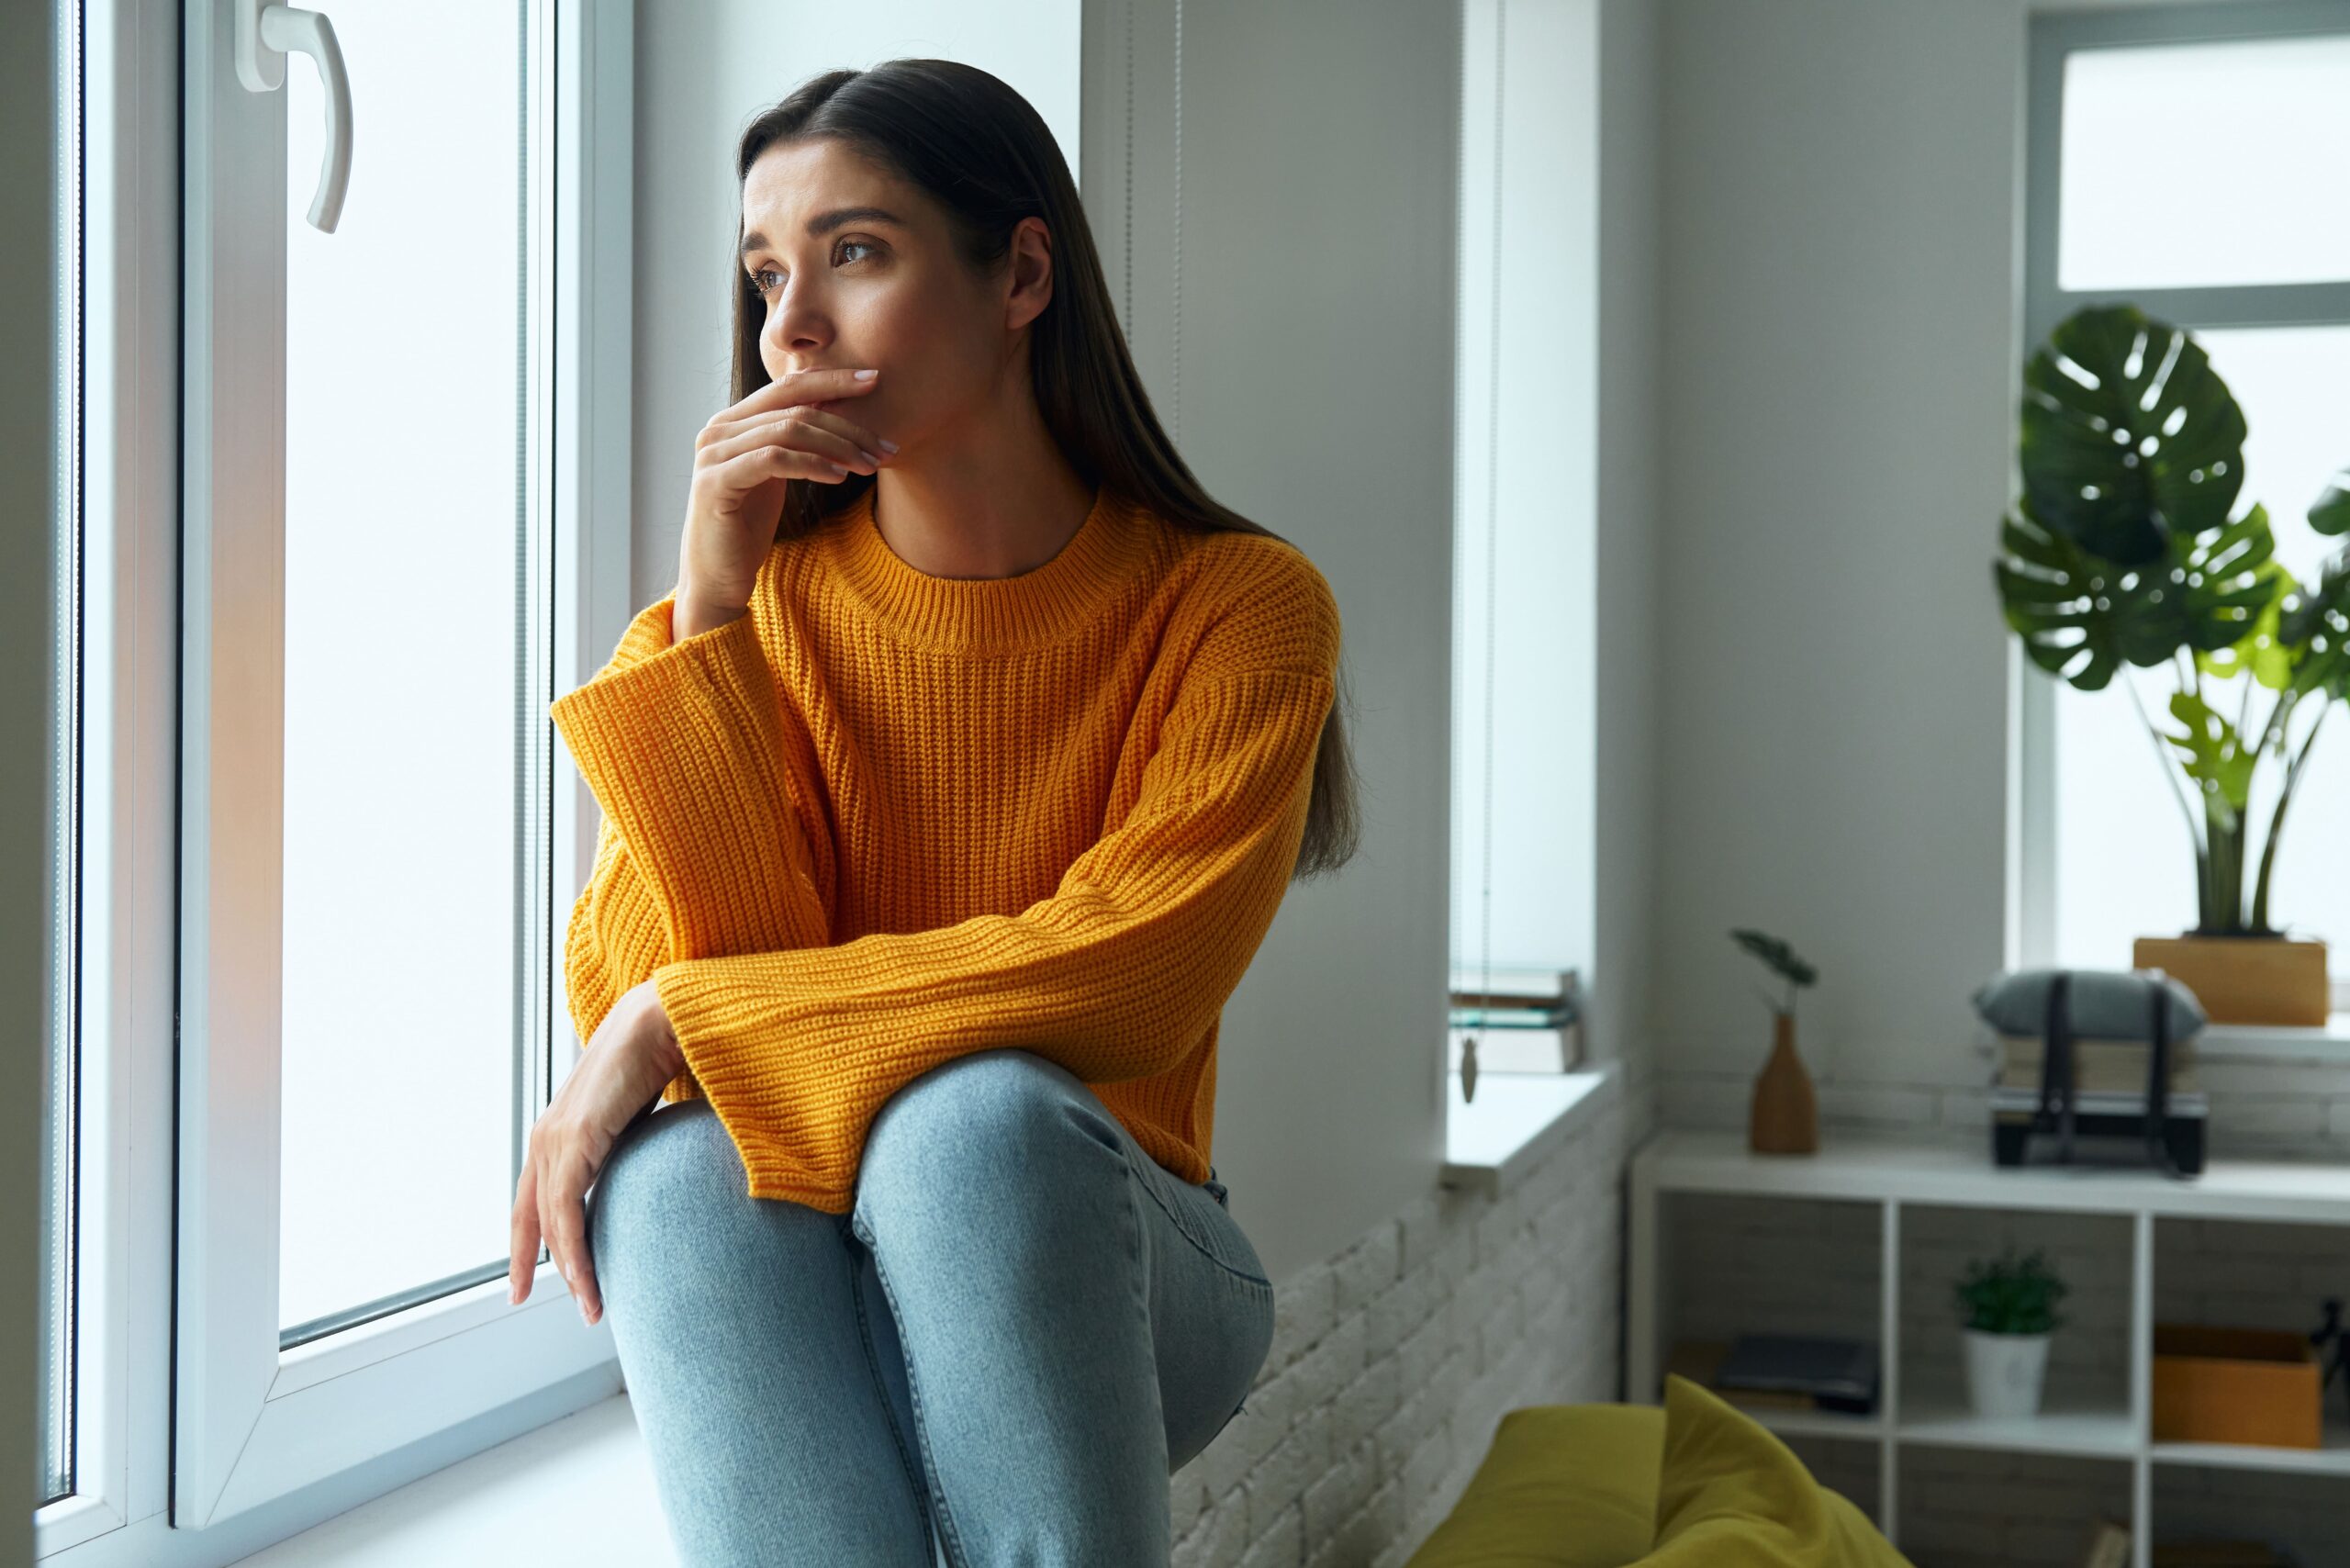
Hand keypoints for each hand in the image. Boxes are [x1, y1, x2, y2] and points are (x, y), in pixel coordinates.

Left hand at [508, 975, 684, 1325]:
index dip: (533, 1235)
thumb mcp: (648, 1112)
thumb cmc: (667, 1053)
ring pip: (550, 1221)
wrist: (670, 1014)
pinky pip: (566, 1211)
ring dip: (569, 1269)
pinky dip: (574, 1251)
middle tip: (528, 1299)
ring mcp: (558, 1136)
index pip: (537, 1192)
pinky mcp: (574, 1140)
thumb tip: (669, 1167)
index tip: (535, 1273)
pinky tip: (587, 1280)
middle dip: (531, 1262)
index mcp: (565, 1125)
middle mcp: (550, 1133)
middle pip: (529, 1213)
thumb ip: (643, 1142)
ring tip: (589, 1306)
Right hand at [678, 365, 896, 613]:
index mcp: (733, 421)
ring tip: (869, 465)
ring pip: (787, 430)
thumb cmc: (748, 527)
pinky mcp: (715, 483)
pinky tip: (839, 477)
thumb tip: (837, 408)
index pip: (788, 385)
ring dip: (838, 447)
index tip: (875, 381)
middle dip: (848, 425)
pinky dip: (812, 465)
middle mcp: (718, 429)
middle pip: (794, 408)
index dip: (833, 379)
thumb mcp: (775, 474)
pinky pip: (774, 460)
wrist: (717, 577)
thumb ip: (793, 441)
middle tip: (886, 447)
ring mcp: (713, 454)